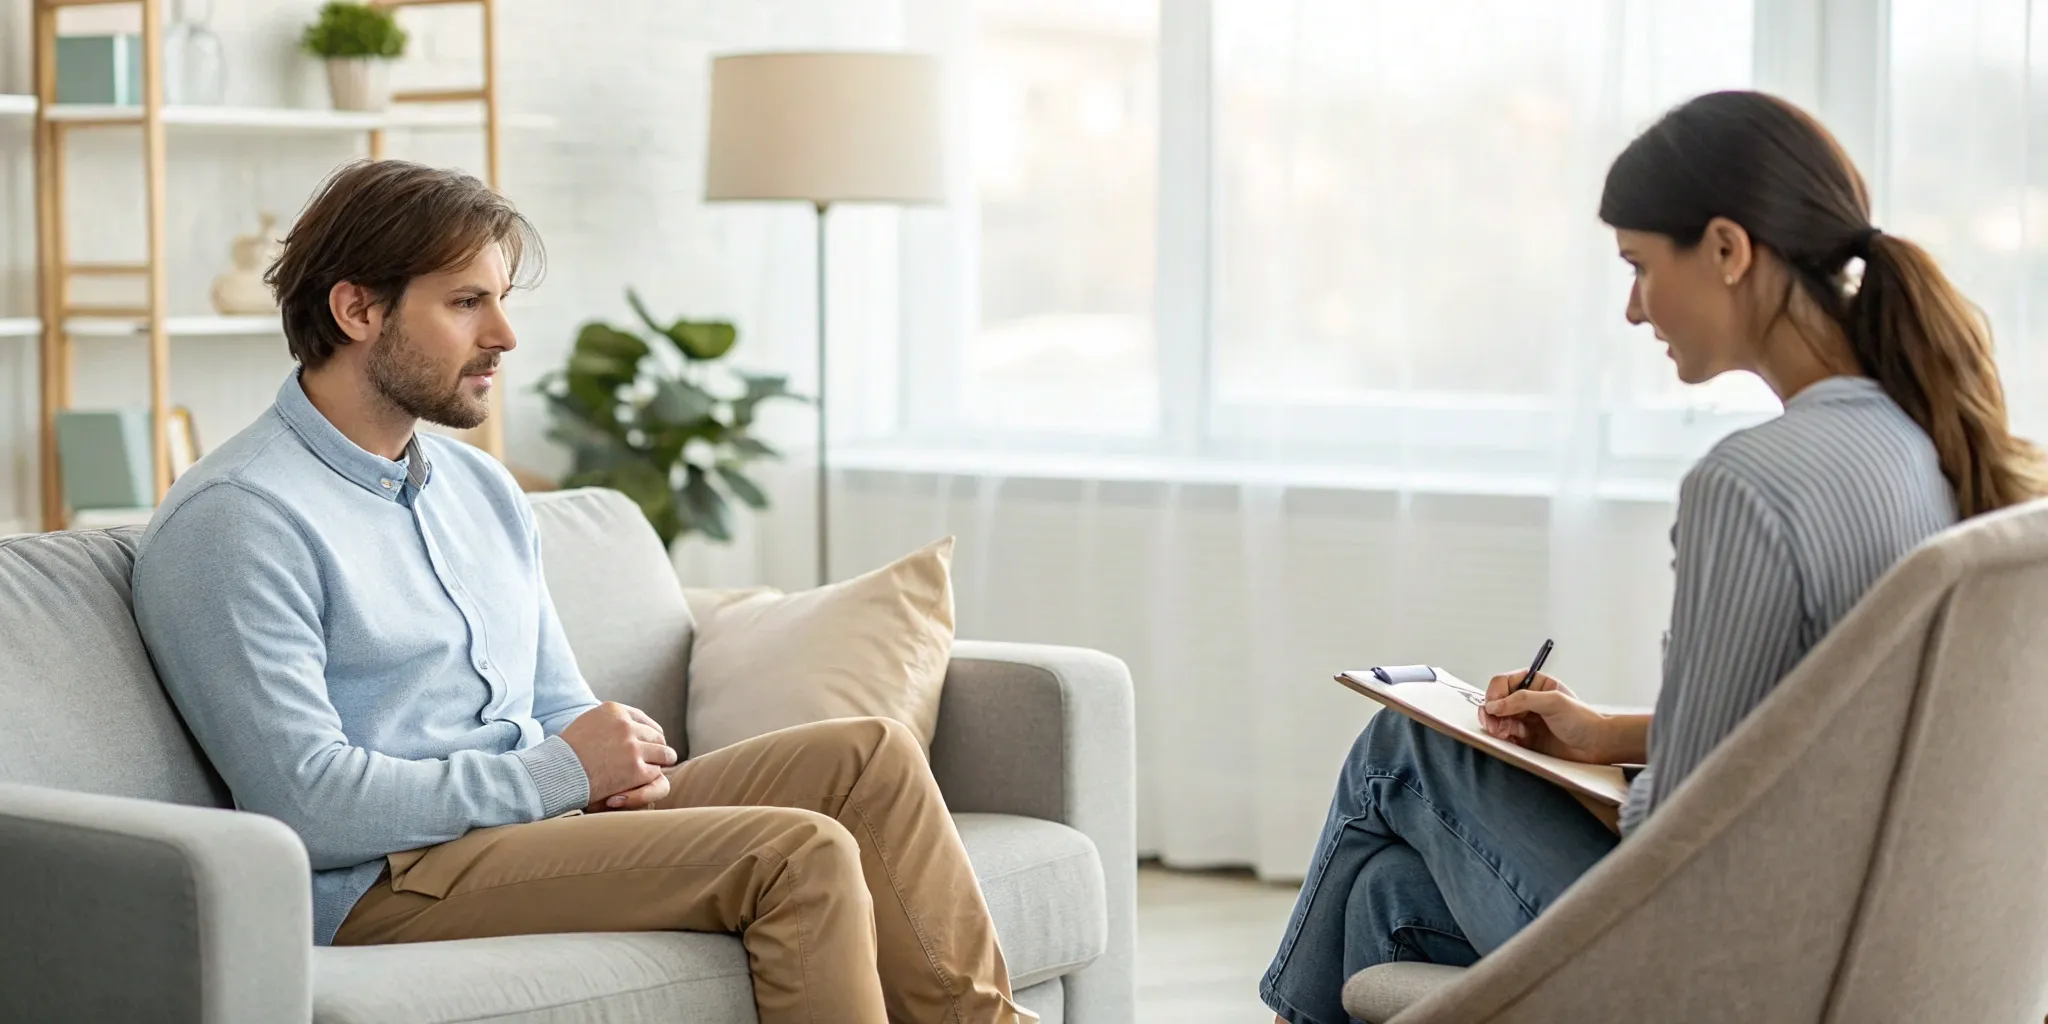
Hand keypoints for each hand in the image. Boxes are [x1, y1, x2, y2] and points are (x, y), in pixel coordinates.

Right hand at [558, 702, 676, 810]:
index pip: (644, 721)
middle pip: (657, 736)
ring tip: (653, 769)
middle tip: (654, 759)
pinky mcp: (636, 770)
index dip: (650, 734)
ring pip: (664, 753)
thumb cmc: (567, 752)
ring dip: (659, 762)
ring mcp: (632, 748)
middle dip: (656, 748)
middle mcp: (626, 726)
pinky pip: (655, 773)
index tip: (649, 743)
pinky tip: (640, 781)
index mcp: (614, 710)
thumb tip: (629, 722)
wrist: (556, 774)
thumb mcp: (588, 723)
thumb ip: (610, 721)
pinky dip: (650, 778)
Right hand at [1477, 670, 1615, 764]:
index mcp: (1535, 685)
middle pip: (1497, 702)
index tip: (1493, 707)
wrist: (1597, 746)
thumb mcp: (1553, 702)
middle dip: (1492, 713)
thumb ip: (1522, 700)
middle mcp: (1528, 701)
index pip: (1504, 682)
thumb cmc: (1583, 720)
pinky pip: (1505, 736)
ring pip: (1498, 719)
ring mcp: (1526, 720)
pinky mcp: (1526, 739)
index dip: (1495, 693)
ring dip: (1497, 726)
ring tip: (1505, 734)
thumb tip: (1494, 705)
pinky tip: (1513, 740)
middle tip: (1492, 724)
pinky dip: (1503, 738)